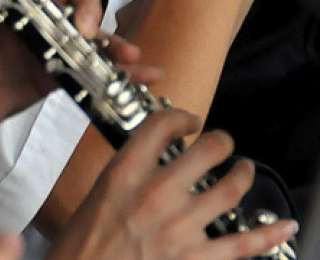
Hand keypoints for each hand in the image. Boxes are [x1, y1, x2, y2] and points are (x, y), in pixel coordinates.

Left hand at [0, 0, 158, 174]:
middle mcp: (31, 10)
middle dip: (83, 2)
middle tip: (81, 27)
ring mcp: (48, 40)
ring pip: (87, 26)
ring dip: (109, 36)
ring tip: (125, 52)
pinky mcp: (58, 72)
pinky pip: (92, 67)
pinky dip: (118, 70)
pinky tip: (140, 75)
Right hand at [46, 108, 297, 259]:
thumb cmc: (82, 245)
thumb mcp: (97, 194)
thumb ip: (127, 174)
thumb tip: (149, 162)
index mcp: (125, 173)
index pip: (161, 125)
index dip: (181, 117)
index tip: (188, 121)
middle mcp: (155, 195)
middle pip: (206, 151)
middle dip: (221, 141)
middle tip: (223, 142)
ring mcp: (179, 229)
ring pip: (229, 191)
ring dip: (243, 176)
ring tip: (244, 171)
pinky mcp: (193, 259)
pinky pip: (241, 244)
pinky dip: (267, 234)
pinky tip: (281, 226)